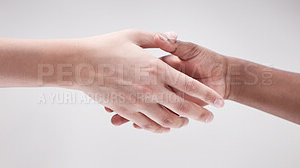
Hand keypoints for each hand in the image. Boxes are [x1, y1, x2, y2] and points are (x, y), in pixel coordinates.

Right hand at [74, 30, 223, 132]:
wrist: (80, 63)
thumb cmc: (106, 46)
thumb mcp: (134, 35)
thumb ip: (157, 37)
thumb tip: (174, 35)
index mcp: (156, 68)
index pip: (189, 85)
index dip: (207, 95)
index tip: (218, 102)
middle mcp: (150, 88)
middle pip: (182, 107)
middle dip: (199, 114)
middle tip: (209, 119)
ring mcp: (138, 102)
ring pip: (166, 120)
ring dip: (180, 123)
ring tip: (187, 123)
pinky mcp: (126, 110)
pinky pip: (147, 124)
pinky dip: (159, 128)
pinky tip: (165, 127)